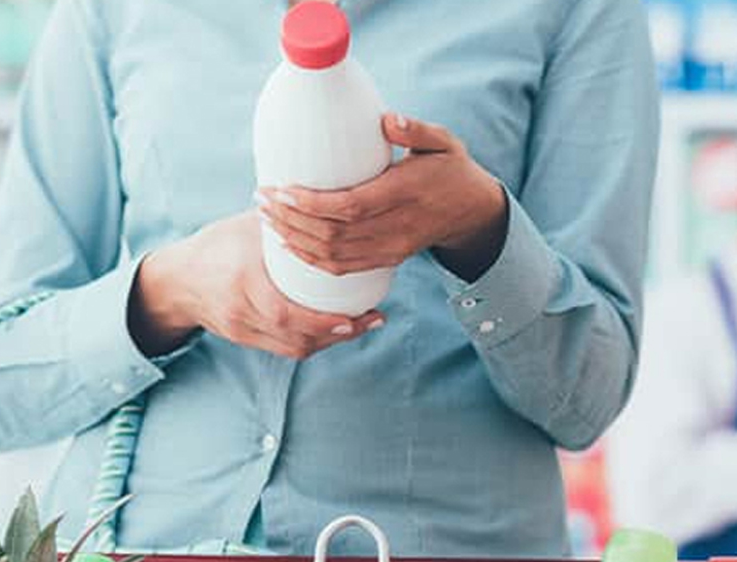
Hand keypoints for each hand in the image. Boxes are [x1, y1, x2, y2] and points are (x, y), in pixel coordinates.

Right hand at [129, 211, 384, 359]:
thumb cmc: (216, 246)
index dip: (323, 322)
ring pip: (294, 348)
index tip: (355, 317)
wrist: (174, 280)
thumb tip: (327, 199)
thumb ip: (285, 219)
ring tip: (360, 325)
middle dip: (339, 334)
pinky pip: (285, 348)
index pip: (285, 313)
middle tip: (372, 320)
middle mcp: (241, 311)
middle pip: (297, 338)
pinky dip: (313, 341)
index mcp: (242, 280)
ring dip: (331, 341)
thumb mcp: (246, 227)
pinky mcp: (245, 340)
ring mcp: (242, 330)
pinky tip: (334, 331)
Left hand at [257, 113, 508, 282]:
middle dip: (292, 220)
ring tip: (267, 217)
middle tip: (263, 198)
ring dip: (295, 239)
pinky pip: (343, 267)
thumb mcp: (444, 142)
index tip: (283, 189)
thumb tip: (387, 120)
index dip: (313, 204)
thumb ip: (416, 130)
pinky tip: (290, 242)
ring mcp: (392, 248)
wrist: (473, 211)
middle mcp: (397, 227)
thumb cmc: (452, 169)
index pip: (353, 206)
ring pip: (334, 255)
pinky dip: (312, 258)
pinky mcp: (387, 259)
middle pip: (335, 234)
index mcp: (407, 194)